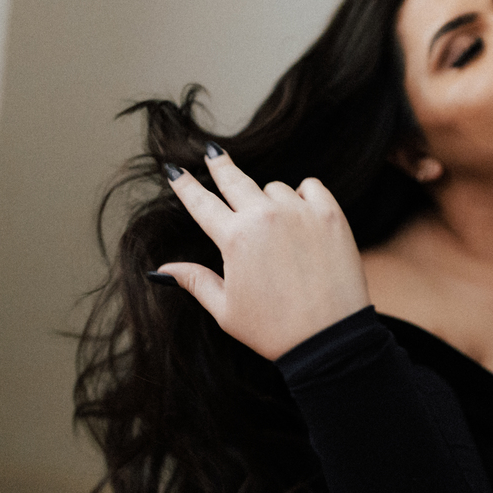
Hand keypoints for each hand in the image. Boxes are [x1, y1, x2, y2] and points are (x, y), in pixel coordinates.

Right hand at [156, 145, 369, 360]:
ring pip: (274, 188)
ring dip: (269, 200)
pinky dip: (304, 196)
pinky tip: (302, 215)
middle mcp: (265, 217)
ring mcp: (300, 212)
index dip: (184, 185)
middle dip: (219, 165)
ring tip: (275, 231)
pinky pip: (310, 187)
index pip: (201, 203)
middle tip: (212, 153)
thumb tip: (162, 269)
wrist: (330, 340)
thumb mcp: (226, 310)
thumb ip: (195, 281)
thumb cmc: (274, 330)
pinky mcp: (330, 215)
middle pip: (234, 180)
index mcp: (235, 239)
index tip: (173, 170)